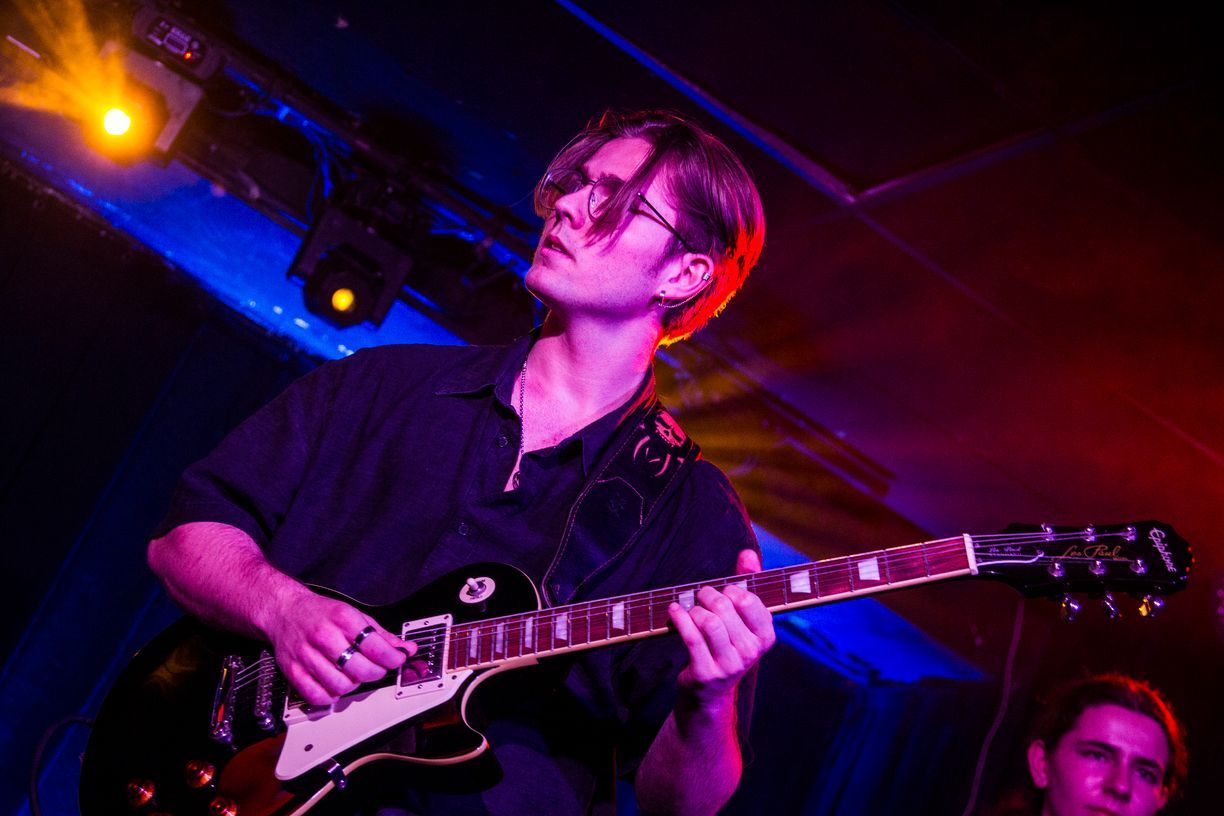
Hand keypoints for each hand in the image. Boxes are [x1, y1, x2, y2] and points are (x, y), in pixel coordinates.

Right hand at [261, 589, 412, 706]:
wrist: (284, 611)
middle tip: (376, 669)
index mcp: (342, 619)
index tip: (397, 660)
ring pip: (341, 685)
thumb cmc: (320, 613)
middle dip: (376, 673)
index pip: (375, 647)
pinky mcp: (293, 671)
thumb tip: (406, 648)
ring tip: (353, 675)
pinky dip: (331, 696)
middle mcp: (324, 636)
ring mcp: (306, 655)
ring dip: (353, 685)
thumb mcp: (354, 615)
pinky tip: (334, 685)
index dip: (392, 659)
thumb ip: (382, 634)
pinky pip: (317, 696)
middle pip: (360, 669)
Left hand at [668, 548, 774, 706]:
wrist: (710, 693)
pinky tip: (673, 611)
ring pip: (708, 621)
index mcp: (765, 636)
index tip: (724, 593)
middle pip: (725, 607)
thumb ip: (746, 583)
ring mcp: (729, 665)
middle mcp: (751, 652)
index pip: (750, 600)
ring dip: (693, 609)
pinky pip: (690, 637)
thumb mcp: (740, 617)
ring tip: (691, 610)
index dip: (732, 590)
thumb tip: (748, 553)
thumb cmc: (726, 644)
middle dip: (707, 595)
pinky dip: (679, 618)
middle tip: (701, 597)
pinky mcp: (705, 673)